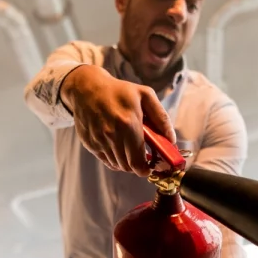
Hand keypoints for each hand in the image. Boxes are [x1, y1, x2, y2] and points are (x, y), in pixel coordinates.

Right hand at [59, 65, 175, 176]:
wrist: (86, 88)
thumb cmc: (118, 91)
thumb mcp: (145, 95)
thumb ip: (161, 118)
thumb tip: (171, 139)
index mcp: (128, 124)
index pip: (137, 162)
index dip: (146, 169)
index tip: (151, 165)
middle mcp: (112, 136)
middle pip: (128, 167)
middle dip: (138, 166)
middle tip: (143, 158)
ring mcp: (99, 141)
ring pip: (117, 165)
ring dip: (127, 162)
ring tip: (131, 150)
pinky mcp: (90, 144)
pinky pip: (106, 161)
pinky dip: (115, 160)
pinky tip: (119, 148)